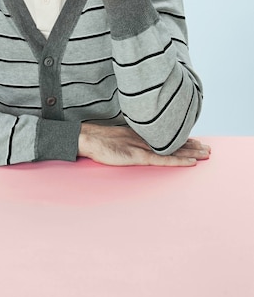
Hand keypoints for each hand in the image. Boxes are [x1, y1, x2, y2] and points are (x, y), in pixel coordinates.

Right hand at [78, 124, 210, 166]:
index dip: (181, 139)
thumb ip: (128, 141)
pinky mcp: (139, 156)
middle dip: (192, 145)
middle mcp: (145, 139)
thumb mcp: (117, 140)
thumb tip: (135, 145)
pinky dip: (179, 160)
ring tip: (206, 153)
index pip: (165, 137)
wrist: (88, 138)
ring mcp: (142, 146)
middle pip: (173, 141)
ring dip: (191, 152)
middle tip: (208, 148)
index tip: (195, 141)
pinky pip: (163, 159)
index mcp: (139, 134)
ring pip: (172, 149)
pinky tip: (191, 162)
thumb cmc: (99, 141)